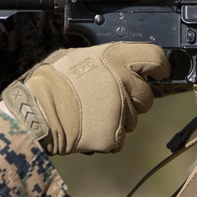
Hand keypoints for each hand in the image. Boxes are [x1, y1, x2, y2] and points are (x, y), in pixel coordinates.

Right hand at [0, 42, 169, 154]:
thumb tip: (112, 63)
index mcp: (115, 58)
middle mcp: (124, 83)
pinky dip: (105, 137)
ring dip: (118, 119)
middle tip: (108, 100)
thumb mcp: (74, 56)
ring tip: (90, 114)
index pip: (155, 58)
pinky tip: (87, 128)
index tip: (160, 72)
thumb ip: (101, 60)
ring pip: (133, 120)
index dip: (160, 66)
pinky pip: (118, 139)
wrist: (35, 113)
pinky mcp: (113, 136)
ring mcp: (121, 111)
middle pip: (147, 96)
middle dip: (133, 100)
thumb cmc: (49, 82)